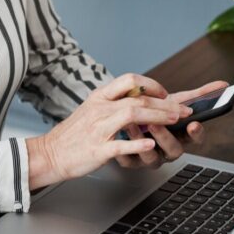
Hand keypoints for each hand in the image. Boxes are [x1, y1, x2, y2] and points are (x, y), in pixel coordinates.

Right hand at [26, 74, 193, 189]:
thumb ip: (113, 102)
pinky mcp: (98, 149)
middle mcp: (100, 109)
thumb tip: (140, 98)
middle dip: (166, 103)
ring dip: (158, 116)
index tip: (166, 93)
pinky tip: (150, 145)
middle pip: (138, 97)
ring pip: (132, 115)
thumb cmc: (73, 134)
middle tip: (183, 109)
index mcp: (99, 97)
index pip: (130, 80)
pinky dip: (137, 144)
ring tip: (175, 120)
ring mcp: (99, 128)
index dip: (152, 85)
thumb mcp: (91, 109)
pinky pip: (120, 144)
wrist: (49, 153)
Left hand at [114, 80, 228, 169]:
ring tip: (133, 126)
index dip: (196, 133)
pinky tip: (121, 135)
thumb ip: (199, 95)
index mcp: (181, 135)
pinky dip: (126, 149)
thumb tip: (224, 84)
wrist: (126, 119)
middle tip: (157, 123)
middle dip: (166, 137)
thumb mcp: (174, 101)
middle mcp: (168, 149)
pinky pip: (129, 160)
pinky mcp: (131, 161)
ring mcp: (151, 157)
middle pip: (174, 150)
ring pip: (151, 157)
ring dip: (142, 141)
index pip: (195, 138)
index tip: (194, 124)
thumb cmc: (154, 111)